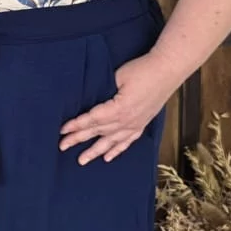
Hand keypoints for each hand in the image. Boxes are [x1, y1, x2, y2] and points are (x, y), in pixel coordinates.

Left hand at [58, 52, 174, 164]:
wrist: (168, 70)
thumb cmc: (143, 69)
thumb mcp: (118, 76)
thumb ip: (104, 90)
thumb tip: (91, 100)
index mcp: (119, 109)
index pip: (92, 119)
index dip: (76, 125)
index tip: (62, 130)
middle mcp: (126, 121)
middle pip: (98, 132)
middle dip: (79, 139)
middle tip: (62, 146)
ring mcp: (135, 124)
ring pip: (111, 141)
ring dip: (95, 151)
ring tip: (81, 160)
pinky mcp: (142, 123)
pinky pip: (127, 141)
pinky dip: (117, 150)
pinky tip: (108, 158)